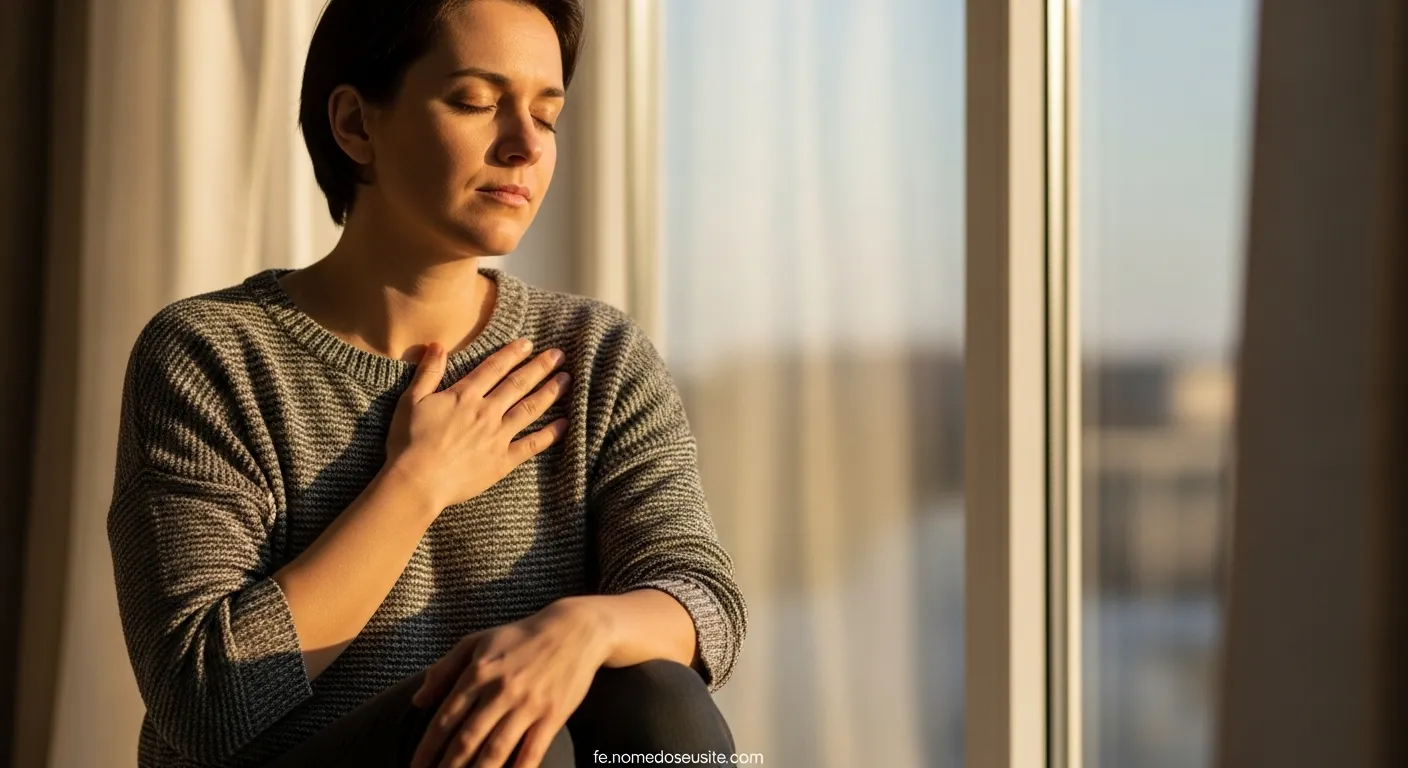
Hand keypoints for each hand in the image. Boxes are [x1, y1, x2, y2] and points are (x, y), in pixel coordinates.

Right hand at [385, 338, 569, 509]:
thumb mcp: (411, 400)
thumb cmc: (408, 442)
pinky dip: (550, 433)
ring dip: (550, 392)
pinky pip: (532, 444)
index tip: (529, 343)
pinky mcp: (503, 461)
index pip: (494, 368)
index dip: (513, 353)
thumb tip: (438, 345)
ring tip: (567, 380)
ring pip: (529, 409)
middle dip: (540, 367)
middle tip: (559, 355)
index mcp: (464, 396)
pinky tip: (565, 423)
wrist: (416, 481)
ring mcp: (498, 436)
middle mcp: (486, 412)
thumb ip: (428, 372)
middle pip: (518, 384)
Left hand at [409, 600, 611, 767]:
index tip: (417, 767)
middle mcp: (500, 691)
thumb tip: (418, 701)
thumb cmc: (521, 637)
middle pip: (467, 740)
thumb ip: (444, 669)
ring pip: (495, 750)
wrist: (574, 630)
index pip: (446, 718)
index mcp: (479, 673)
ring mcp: (527, 705)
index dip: (428, 748)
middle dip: (447, 767)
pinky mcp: (552, 716)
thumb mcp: (477, 642)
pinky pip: (531, 753)